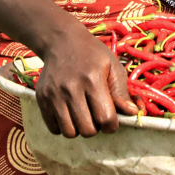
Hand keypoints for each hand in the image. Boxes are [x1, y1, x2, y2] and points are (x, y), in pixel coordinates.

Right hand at [36, 19, 136, 137]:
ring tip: (83, 114)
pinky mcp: (42, 98)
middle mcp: (71, 88)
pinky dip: (63, 126)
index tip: (112, 120)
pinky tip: (69, 113)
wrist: (62, 41)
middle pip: (87, 130)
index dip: (112, 125)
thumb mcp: (113, 66)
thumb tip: (133, 113)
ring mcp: (54, 94)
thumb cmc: (93, 55)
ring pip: (69, 133)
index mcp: (92, 79)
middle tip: (96, 115)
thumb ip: (122, 92)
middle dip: (96, 127)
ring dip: (79, 129)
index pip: (105, 118)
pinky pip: (53, 129)